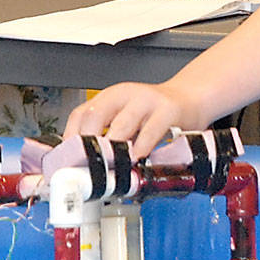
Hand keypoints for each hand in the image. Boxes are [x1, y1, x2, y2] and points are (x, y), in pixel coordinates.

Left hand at [63, 80, 206, 159]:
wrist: (190, 98)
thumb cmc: (155, 113)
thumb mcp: (126, 117)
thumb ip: (109, 134)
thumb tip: (88, 165)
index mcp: (110, 97)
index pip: (80, 114)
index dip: (71, 137)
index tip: (69, 160)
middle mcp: (125, 94)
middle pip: (96, 115)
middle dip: (89, 143)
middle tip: (88, 165)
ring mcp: (147, 100)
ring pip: (122, 123)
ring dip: (114, 147)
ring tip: (112, 164)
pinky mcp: (168, 109)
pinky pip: (152, 129)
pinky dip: (142, 146)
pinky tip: (139, 156)